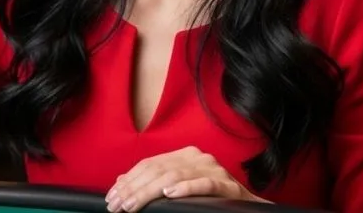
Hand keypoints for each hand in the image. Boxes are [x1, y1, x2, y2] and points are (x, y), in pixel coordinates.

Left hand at [105, 146, 268, 211]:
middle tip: (118, 205)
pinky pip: (204, 184)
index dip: (129, 179)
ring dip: (149, 191)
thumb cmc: (210, 200)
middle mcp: (198, 158)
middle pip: (158, 170)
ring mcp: (213, 169)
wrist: (249, 209)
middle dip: (134, 189)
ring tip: (133, 204)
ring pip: (174, 176)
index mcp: (185, 156)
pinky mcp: (228, 185)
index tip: (113, 196)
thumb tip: (123, 182)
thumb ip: (155, 182)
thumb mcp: (179, 188)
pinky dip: (185, 188)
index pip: (149, 164)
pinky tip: (169, 194)